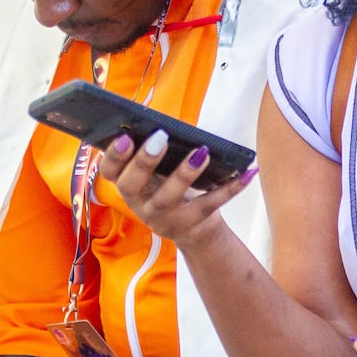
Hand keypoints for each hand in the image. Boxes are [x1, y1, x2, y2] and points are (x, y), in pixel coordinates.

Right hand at [97, 130, 256, 250]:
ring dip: (185, 174)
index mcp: (127, 185)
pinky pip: (211, 205)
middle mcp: (140, 204)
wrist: (194, 229)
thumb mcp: (158, 173)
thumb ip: (155, 153)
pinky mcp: (191, 225)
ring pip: (169, 198)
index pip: (109, 172)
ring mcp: (163, 218)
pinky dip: (231, 188)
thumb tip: (165, 127)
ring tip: (202, 152)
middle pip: (133, 186)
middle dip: (144, 161)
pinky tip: (248, 172)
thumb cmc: (171, 187)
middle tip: (160, 138)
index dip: (113, 156)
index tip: (125, 136)